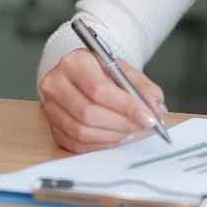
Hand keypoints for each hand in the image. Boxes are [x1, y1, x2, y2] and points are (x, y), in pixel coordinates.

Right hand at [38, 49, 167, 153]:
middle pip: (88, 113)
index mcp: (74, 62)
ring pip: (81, 131)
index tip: (148, 118)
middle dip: (122, 124)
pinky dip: (101, 144)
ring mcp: (50, 106)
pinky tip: (118, 138)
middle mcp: (56, 82)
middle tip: (144, 128)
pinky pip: (76, 144)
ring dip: (113, 136)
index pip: (99, 89)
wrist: (82, 74)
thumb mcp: (126, 71)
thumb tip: (156, 109)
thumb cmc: (103, 72)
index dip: (126, 107)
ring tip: (134, 132)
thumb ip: (143, 88)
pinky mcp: (52, 126)